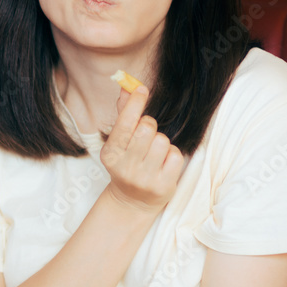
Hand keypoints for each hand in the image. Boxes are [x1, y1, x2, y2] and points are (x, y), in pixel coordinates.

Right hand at [100, 86, 183, 210]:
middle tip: (147, 134)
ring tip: (155, 152)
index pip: (124, 123)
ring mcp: (144, 178)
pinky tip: (164, 163)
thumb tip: (127, 86)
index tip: (142, 90)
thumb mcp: (119, 143)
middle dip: (150, 126)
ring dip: (162, 142)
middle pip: (147, 129)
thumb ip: (123, 115)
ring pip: (163, 141)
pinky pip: (176, 155)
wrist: (132, 201)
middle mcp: (125, 167)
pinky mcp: (163, 186)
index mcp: (111, 154)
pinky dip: (172, 155)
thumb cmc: (127, 164)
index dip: (134, 104)